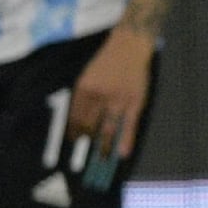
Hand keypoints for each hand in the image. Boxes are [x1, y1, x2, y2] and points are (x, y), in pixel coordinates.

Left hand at [71, 26, 154, 158]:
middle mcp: (99, 96)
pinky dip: (126, 140)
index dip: (73, 131)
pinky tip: (122, 153)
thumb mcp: (88, 74)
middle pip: (90, 125)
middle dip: (88, 142)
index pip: (74, 116)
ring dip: (105, 146)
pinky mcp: (135, 102)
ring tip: (102, 162)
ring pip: (109, 128)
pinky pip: (129, 125)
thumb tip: (79, 117)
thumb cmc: (108, 59)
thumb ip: (84, 95)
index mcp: (84, 89)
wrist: (130, 45)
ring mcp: (118, 100)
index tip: (73, 143)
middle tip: (85, 160)